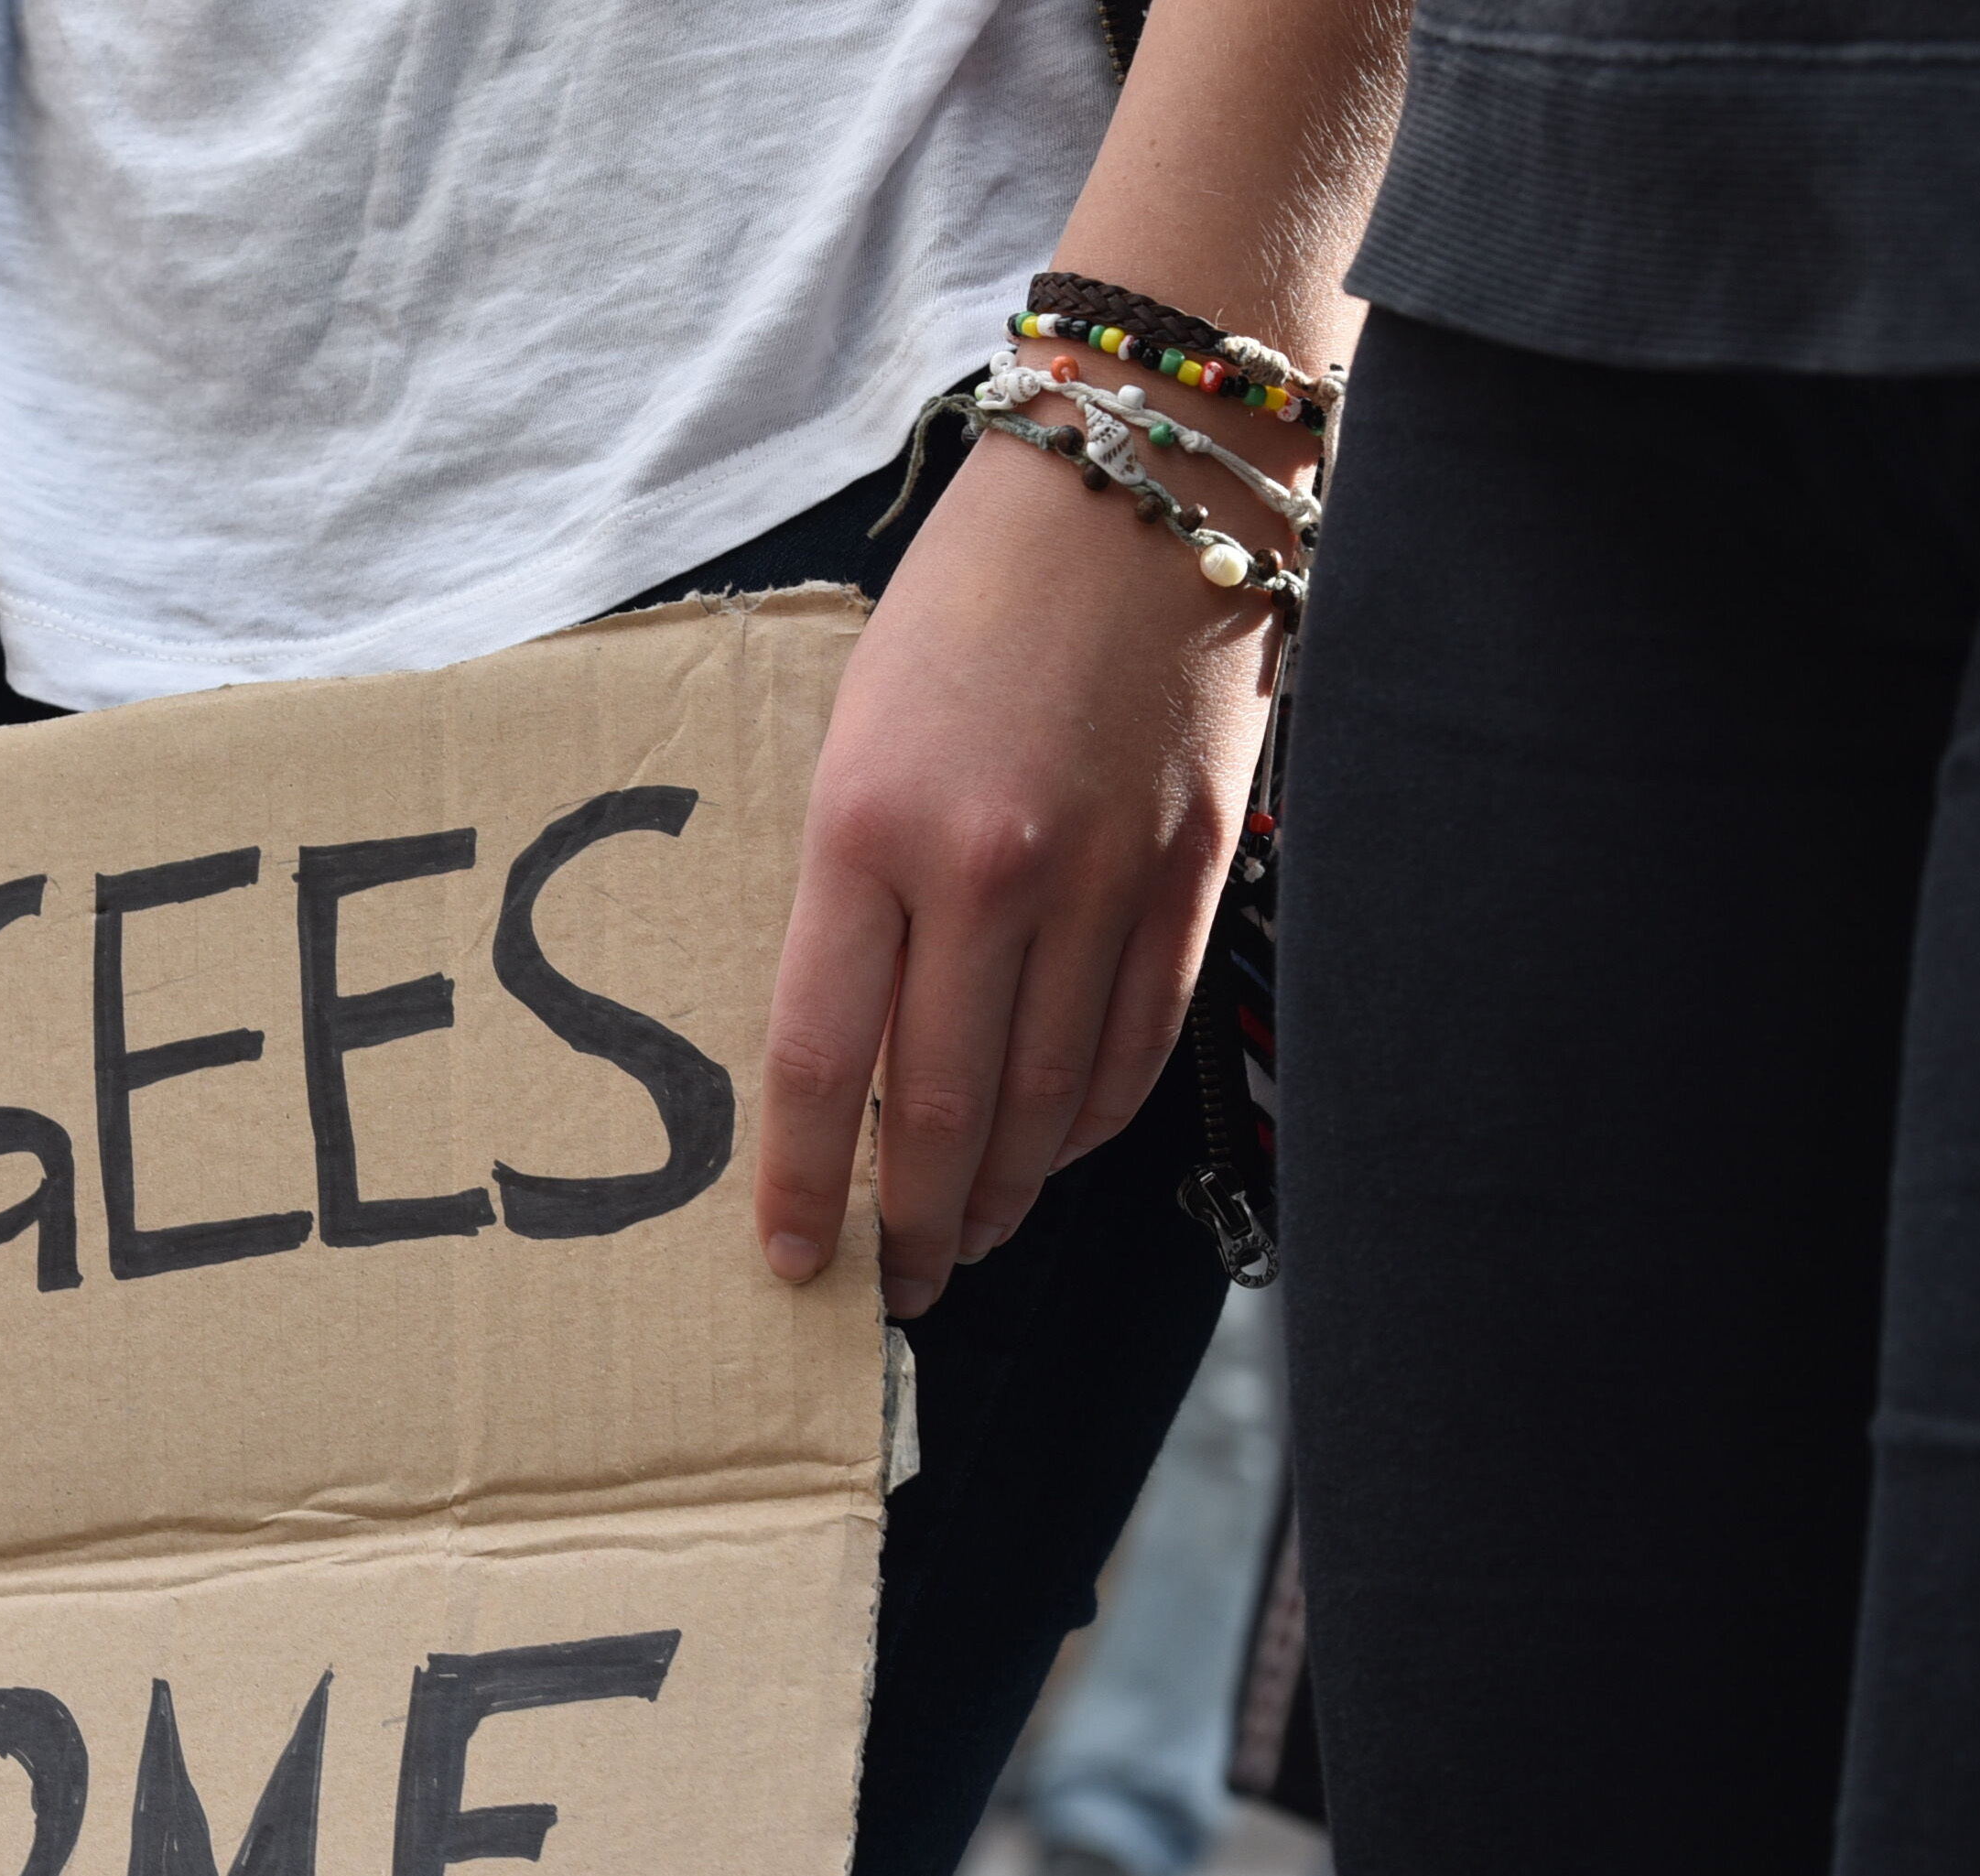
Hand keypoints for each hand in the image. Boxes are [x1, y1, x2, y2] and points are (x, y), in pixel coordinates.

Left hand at [754, 426, 1282, 1317]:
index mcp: (867, 824)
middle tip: (894, 1289)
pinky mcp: (1188, 875)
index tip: (791, 1260)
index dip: (800, 1182)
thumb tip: (845, 1043)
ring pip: (1046, 1103)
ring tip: (970, 1241)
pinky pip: (1133, 1046)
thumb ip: (851, 882)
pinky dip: (1087, 1122)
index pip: (819, 1057)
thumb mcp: (856, 728)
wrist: (1139, 481)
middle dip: (912, 1225)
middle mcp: (986, 869)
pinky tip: (1054, 1154)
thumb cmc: (969, 600)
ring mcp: (1101, 879)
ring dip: (1003, 1196)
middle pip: (939, 1110)